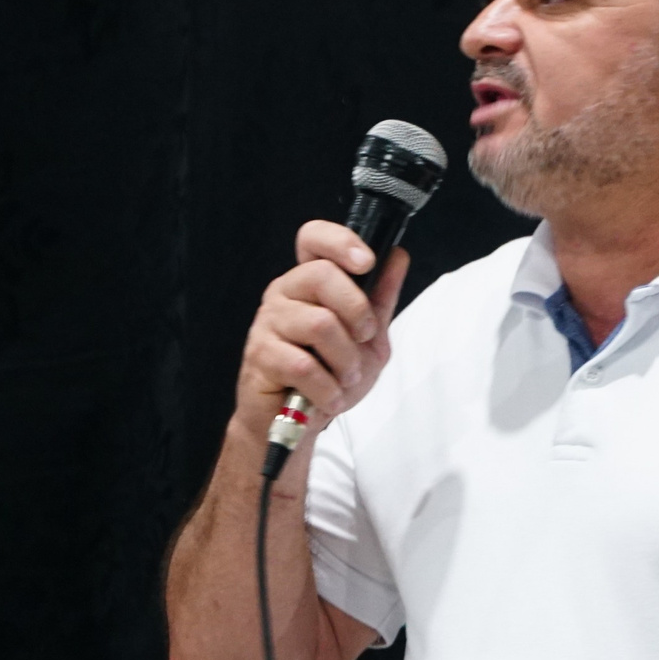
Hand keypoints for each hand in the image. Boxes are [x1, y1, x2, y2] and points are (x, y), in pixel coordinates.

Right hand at [236, 221, 409, 433]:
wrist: (295, 421)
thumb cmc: (329, 375)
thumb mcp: (368, 337)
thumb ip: (380, 298)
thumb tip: (397, 256)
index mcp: (309, 281)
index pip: (313, 238)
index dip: (340, 241)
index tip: (366, 262)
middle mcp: (284, 293)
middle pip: (322, 275)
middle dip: (357, 311)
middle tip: (364, 339)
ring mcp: (268, 323)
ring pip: (319, 324)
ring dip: (346, 360)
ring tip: (346, 378)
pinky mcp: (260, 356)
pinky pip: (303, 365)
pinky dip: (328, 387)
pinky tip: (330, 396)